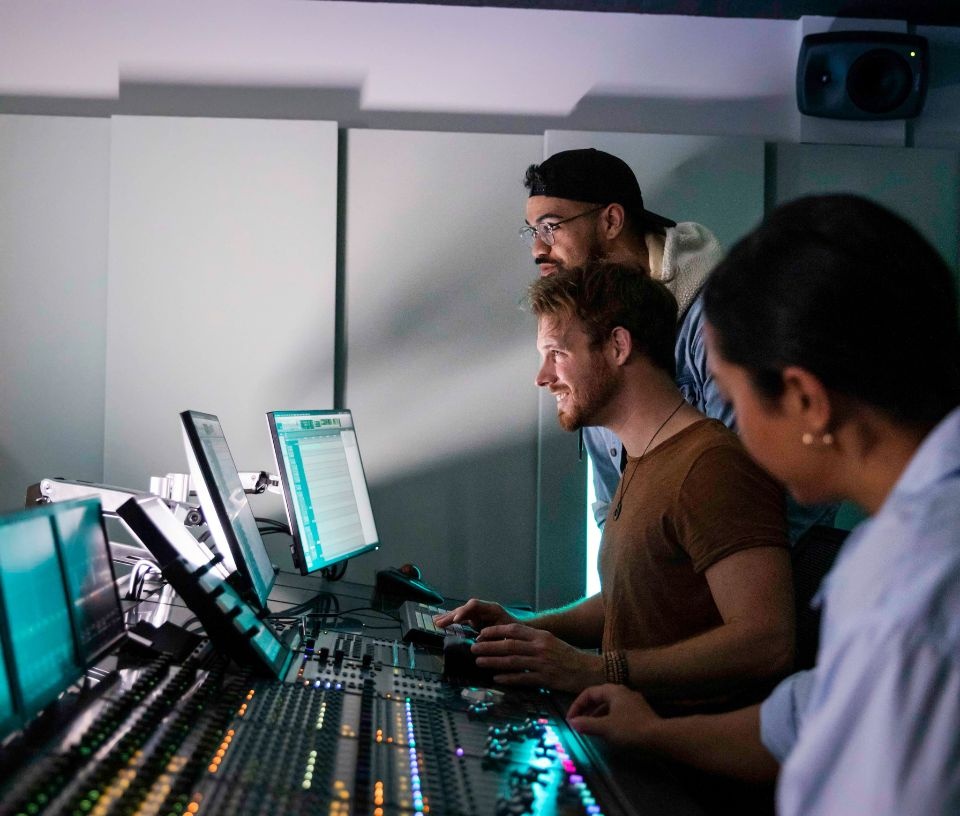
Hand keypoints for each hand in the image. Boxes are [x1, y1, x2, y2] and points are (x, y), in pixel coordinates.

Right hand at [433, 598, 516, 629]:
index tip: (455, 620)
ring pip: (461, 612)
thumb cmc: (516, 631)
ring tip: (436, 622)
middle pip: (464, 608)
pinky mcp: (476, 619)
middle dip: (451, 615)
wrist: (521, 628)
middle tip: (439, 623)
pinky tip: (441, 623)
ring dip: (449, 617)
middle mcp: (484, 608)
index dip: (463, 612)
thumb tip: (478, 640)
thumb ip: (494, 636)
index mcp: (492, 609)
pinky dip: (452, 620)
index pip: (474, 606)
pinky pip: (462, 618)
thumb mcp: (507, 633)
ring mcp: (479, 613)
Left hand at [470, 623, 602, 692]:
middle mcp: (540, 647)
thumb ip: (532, 639)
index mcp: (541, 635)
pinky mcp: (545, 679)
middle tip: (473, 648)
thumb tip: (509, 639)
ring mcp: (542, 663)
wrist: (588, 670)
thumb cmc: (567, 655)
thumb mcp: (551, 641)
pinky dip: (508, 678)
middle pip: (509, 645)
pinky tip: (496, 678)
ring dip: (493, 661)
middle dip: (489, 646)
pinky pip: (523, 678)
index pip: (514, 629)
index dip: (496, 631)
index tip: (482, 633)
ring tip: (479, 661)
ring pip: (512, 661)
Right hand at [566, 684, 659, 747]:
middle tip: (578, 724)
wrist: (660, 738)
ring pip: (609, 706)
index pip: (589, 693)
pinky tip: (608, 733)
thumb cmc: (630, 729)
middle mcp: (623, 692)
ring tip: (590, 730)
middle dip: (586, 711)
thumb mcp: (605, 727)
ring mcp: (633, 702)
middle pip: (599, 698)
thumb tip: (572, 723)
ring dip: (597, 716)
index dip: (577, 705)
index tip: (570, 720)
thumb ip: (586, 724)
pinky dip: (609, 720)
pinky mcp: (640, 713)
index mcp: (613, 691)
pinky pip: (618, 713)